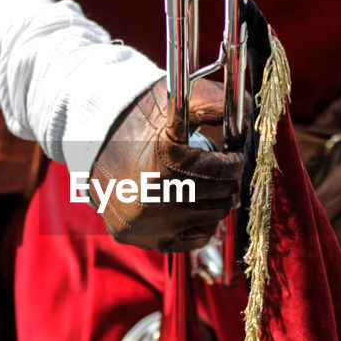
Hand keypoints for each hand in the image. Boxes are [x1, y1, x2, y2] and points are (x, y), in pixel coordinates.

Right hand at [91, 79, 243, 251]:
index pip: (228, 172)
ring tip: (196, 183)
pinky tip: (185, 204)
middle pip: (222, 198)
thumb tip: (250, 114)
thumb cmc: (139, 116)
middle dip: (224, 181)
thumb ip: (214, 103)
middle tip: (214, 168)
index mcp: (169, 163)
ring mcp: (149, 223)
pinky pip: (190, 240)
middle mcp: (158, 199)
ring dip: (212, 201)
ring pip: (211, 220)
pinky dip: (196, 223)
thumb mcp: (174, 100)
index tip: (230, 155)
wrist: (90, 138)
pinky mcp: (140, 238)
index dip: (234, 161)